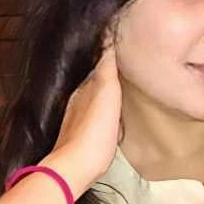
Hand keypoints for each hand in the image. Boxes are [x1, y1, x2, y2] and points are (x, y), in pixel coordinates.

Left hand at [42, 37, 122, 195]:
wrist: (76, 167)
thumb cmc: (94, 131)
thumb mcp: (105, 93)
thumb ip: (106, 67)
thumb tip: (107, 36)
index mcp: (84, 88)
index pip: (99, 65)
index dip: (110, 56)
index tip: (122, 46)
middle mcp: (78, 101)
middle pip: (96, 82)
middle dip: (109, 74)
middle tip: (128, 68)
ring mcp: (78, 121)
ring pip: (95, 100)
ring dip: (107, 94)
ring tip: (123, 91)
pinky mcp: (83, 139)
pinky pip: (97, 118)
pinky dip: (105, 112)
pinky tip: (112, 118)